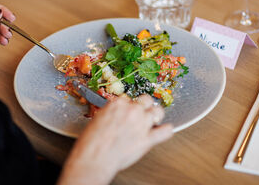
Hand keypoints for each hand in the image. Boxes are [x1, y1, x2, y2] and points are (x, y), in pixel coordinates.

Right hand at [58, 95, 172, 184]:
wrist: (94, 158)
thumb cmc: (92, 142)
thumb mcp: (98, 119)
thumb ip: (112, 113)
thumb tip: (118, 115)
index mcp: (118, 104)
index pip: (129, 99)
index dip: (130, 106)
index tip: (128, 112)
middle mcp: (132, 110)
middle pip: (146, 100)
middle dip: (145, 106)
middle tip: (142, 113)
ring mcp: (142, 124)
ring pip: (158, 112)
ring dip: (156, 116)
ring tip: (154, 121)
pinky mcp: (148, 139)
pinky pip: (166, 131)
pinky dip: (166, 130)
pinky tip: (164, 130)